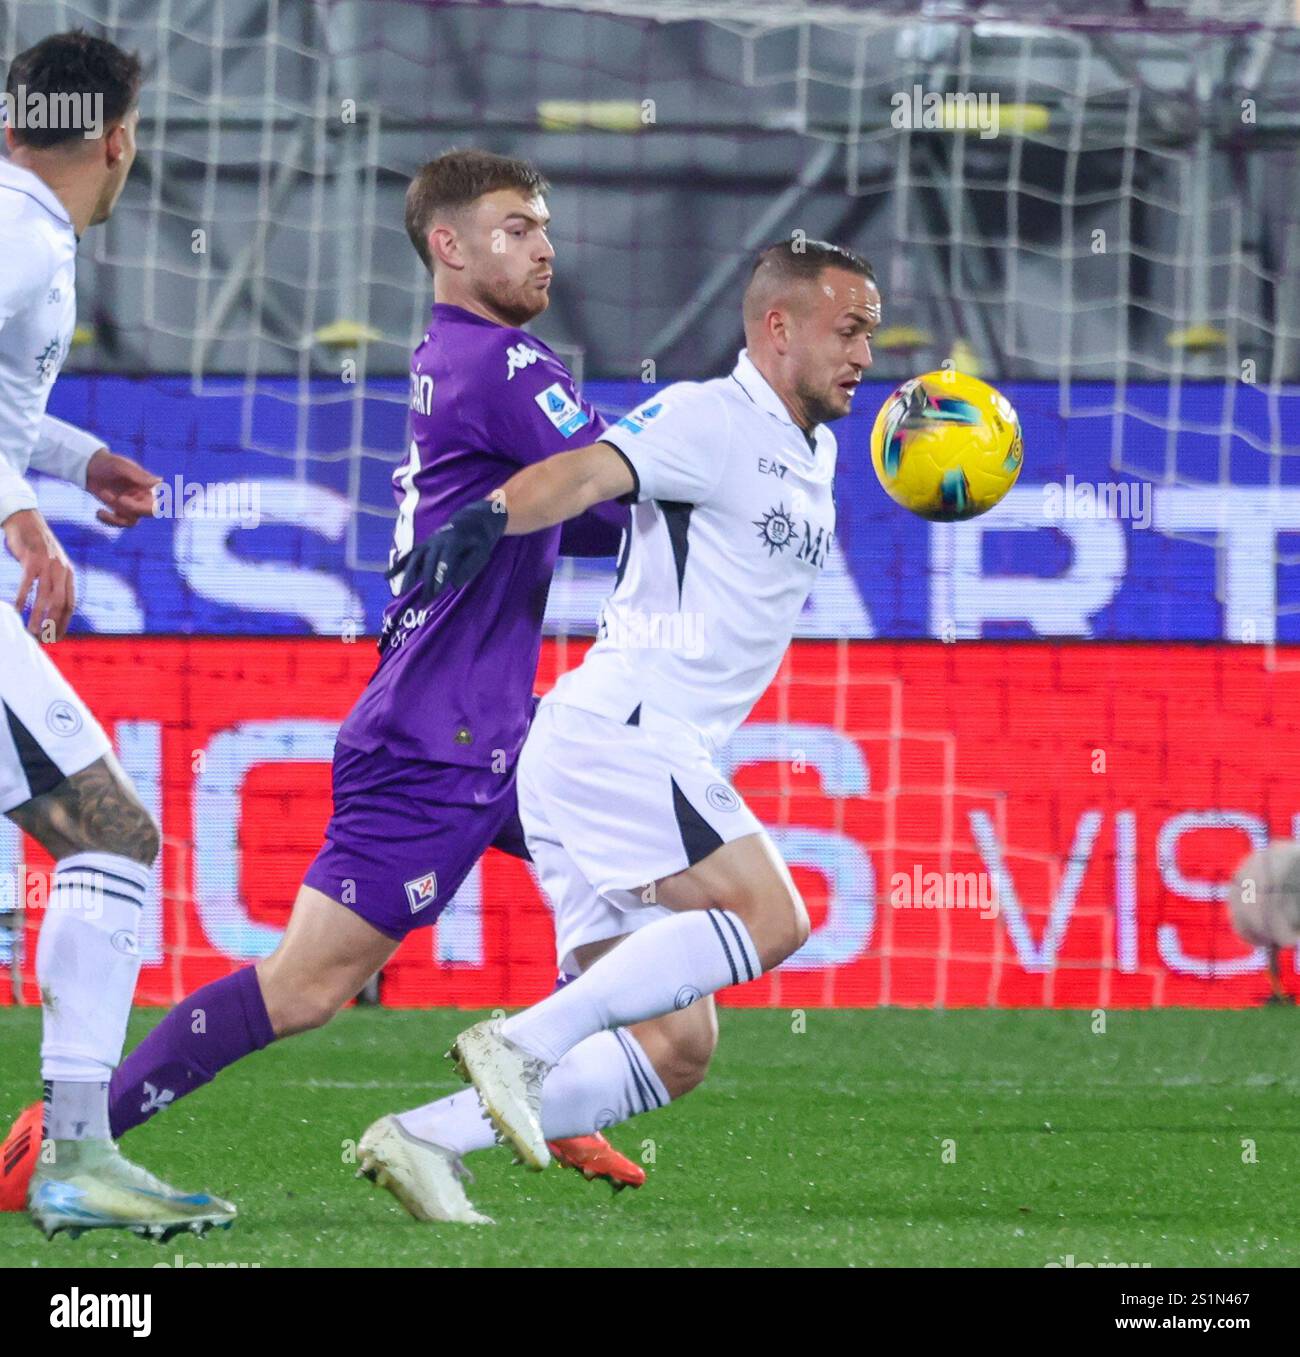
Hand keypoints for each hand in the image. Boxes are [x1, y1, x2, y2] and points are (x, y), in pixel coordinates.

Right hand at [4, 508, 74, 639]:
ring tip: (32, 631)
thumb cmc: (35, 546)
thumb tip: (50, 605)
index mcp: (68, 574)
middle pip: (61, 604)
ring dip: (39, 616)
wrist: (25, 519)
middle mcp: (62, 571)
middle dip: (53, 624)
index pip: (70, 605)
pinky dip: (21, 600)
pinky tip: (15, 611)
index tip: (56, 637)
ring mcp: (47, 565)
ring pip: (45, 597)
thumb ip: (53, 582)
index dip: (64, 623)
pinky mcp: (32, 560)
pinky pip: (27, 584)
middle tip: (44, 639)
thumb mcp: (51, 565)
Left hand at [85, 448, 160, 526]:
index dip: (142, 508)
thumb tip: (160, 482)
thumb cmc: (107, 463)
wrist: (89, 467)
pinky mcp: (119, 511)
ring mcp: (130, 506)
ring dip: (116, 513)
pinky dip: (109, 521)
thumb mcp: (121, 466)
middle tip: (119, 499)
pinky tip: (98, 512)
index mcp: (147, 487)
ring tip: (103, 494)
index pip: (155, 505)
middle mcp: (142, 498)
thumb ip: (139, 475)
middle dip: (132, 509)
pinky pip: (119, 523)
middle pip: (147, 514)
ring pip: (132, 521)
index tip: (122, 499)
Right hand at [386, 497, 507, 601]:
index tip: (437, 592)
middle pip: (429, 563)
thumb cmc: (478, 542)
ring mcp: (428, 543)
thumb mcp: (482, 553)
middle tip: (424, 603)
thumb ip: (470, 568)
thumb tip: (454, 585)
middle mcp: (437, 541)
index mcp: (454, 542)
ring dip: (408, 576)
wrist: (470, 521)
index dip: (440, 576)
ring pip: (415, 559)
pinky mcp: (422, 546)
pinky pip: (409, 556)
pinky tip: (386, 577)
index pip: (445, 561)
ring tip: (401, 593)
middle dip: (426, 583)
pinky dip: (398, 566)